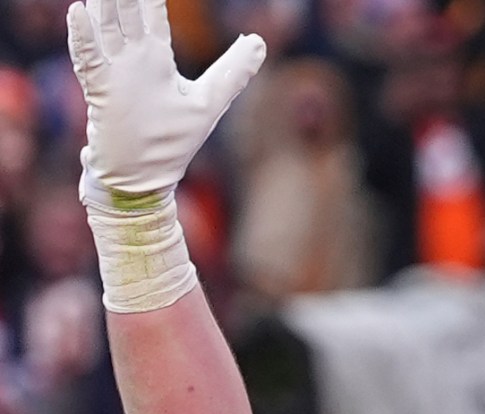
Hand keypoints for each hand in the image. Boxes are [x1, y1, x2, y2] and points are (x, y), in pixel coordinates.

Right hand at [67, 0, 263, 208]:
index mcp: (155, 59)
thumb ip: (233, 70)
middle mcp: (132, 61)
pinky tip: (79, 12)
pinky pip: (88, 59)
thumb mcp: (210, 100)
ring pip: (105, 28)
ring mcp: (114, 75)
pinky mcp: (101, 93)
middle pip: (125, 14)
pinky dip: (83, 37)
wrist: (142, 179)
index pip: (151, 15)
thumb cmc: (173, 141)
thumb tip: (258, 40)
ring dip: (103, 5)